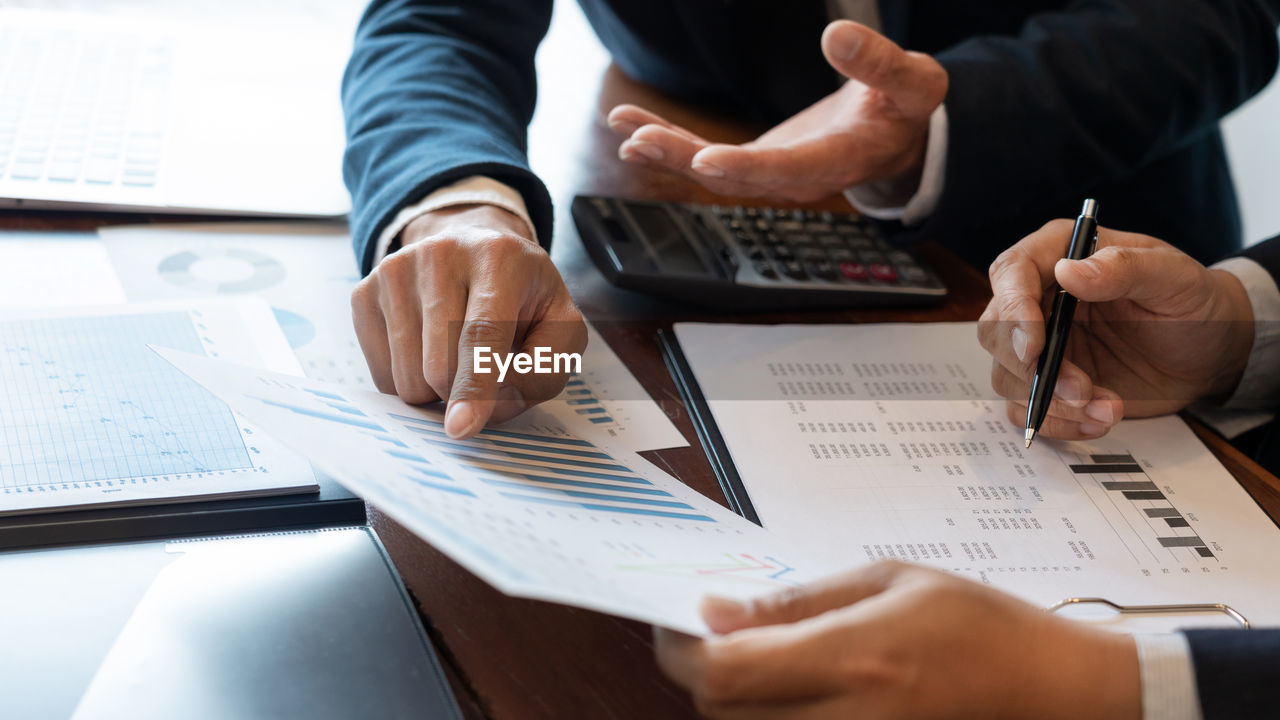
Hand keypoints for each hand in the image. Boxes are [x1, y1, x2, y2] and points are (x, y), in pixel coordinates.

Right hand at [351, 204, 585, 437]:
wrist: (473, 254)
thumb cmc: (523, 300)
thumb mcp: (560, 328)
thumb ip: (544, 371)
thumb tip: (490, 408)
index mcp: (498, 258)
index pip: (482, 333)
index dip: (474, 385)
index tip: (462, 427)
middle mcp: (440, 255)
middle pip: (440, 366)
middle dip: (463, 394)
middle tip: (486, 371)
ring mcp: (395, 271)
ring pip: (406, 377)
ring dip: (436, 391)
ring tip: (457, 355)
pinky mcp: (364, 293)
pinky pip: (381, 375)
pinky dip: (408, 380)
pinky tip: (427, 349)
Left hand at [608, 21, 947, 202]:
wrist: (897, 136)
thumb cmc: (907, 107)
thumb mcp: (916, 81)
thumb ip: (881, 62)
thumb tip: (836, 35)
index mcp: (842, 159)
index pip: (790, 170)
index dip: (748, 168)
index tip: (707, 160)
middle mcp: (801, 177)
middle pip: (737, 178)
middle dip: (686, 160)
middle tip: (641, 142)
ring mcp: (773, 174)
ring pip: (714, 173)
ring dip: (668, 152)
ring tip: (626, 132)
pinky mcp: (756, 163)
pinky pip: (707, 157)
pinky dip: (671, 142)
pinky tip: (634, 128)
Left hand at [655, 561, 1138, 719]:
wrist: (1046, 691)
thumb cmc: (978, 625)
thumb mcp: (887, 582)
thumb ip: (796, 602)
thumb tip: (717, 611)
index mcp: (855, 660)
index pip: (725, 673)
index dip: (681, 647)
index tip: (677, 618)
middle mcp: (849, 719)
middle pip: (721, 712)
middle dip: (701, 670)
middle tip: (716, 630)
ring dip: (732, 696)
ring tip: (756, 655)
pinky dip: (769, 715)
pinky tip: (787, 684)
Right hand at [978, 221, 1254, 439]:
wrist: (1210, 351)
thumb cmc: (1193, 303)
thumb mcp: (1174, 277)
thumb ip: (1125, 268)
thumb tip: (1069, 271)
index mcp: (1061, 256)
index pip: (1012, 272)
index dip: (1012, 309)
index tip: (1033, 347)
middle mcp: (1040, 298)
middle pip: (995, 331)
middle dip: (1033, 368)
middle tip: (1081, 390)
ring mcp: (1041, 344)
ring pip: (1007, 375)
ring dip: (1051, 401)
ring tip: (1108, 408)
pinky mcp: (1048, 382)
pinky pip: (1024, 408)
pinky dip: (1057, 422)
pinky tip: (1098, 421)